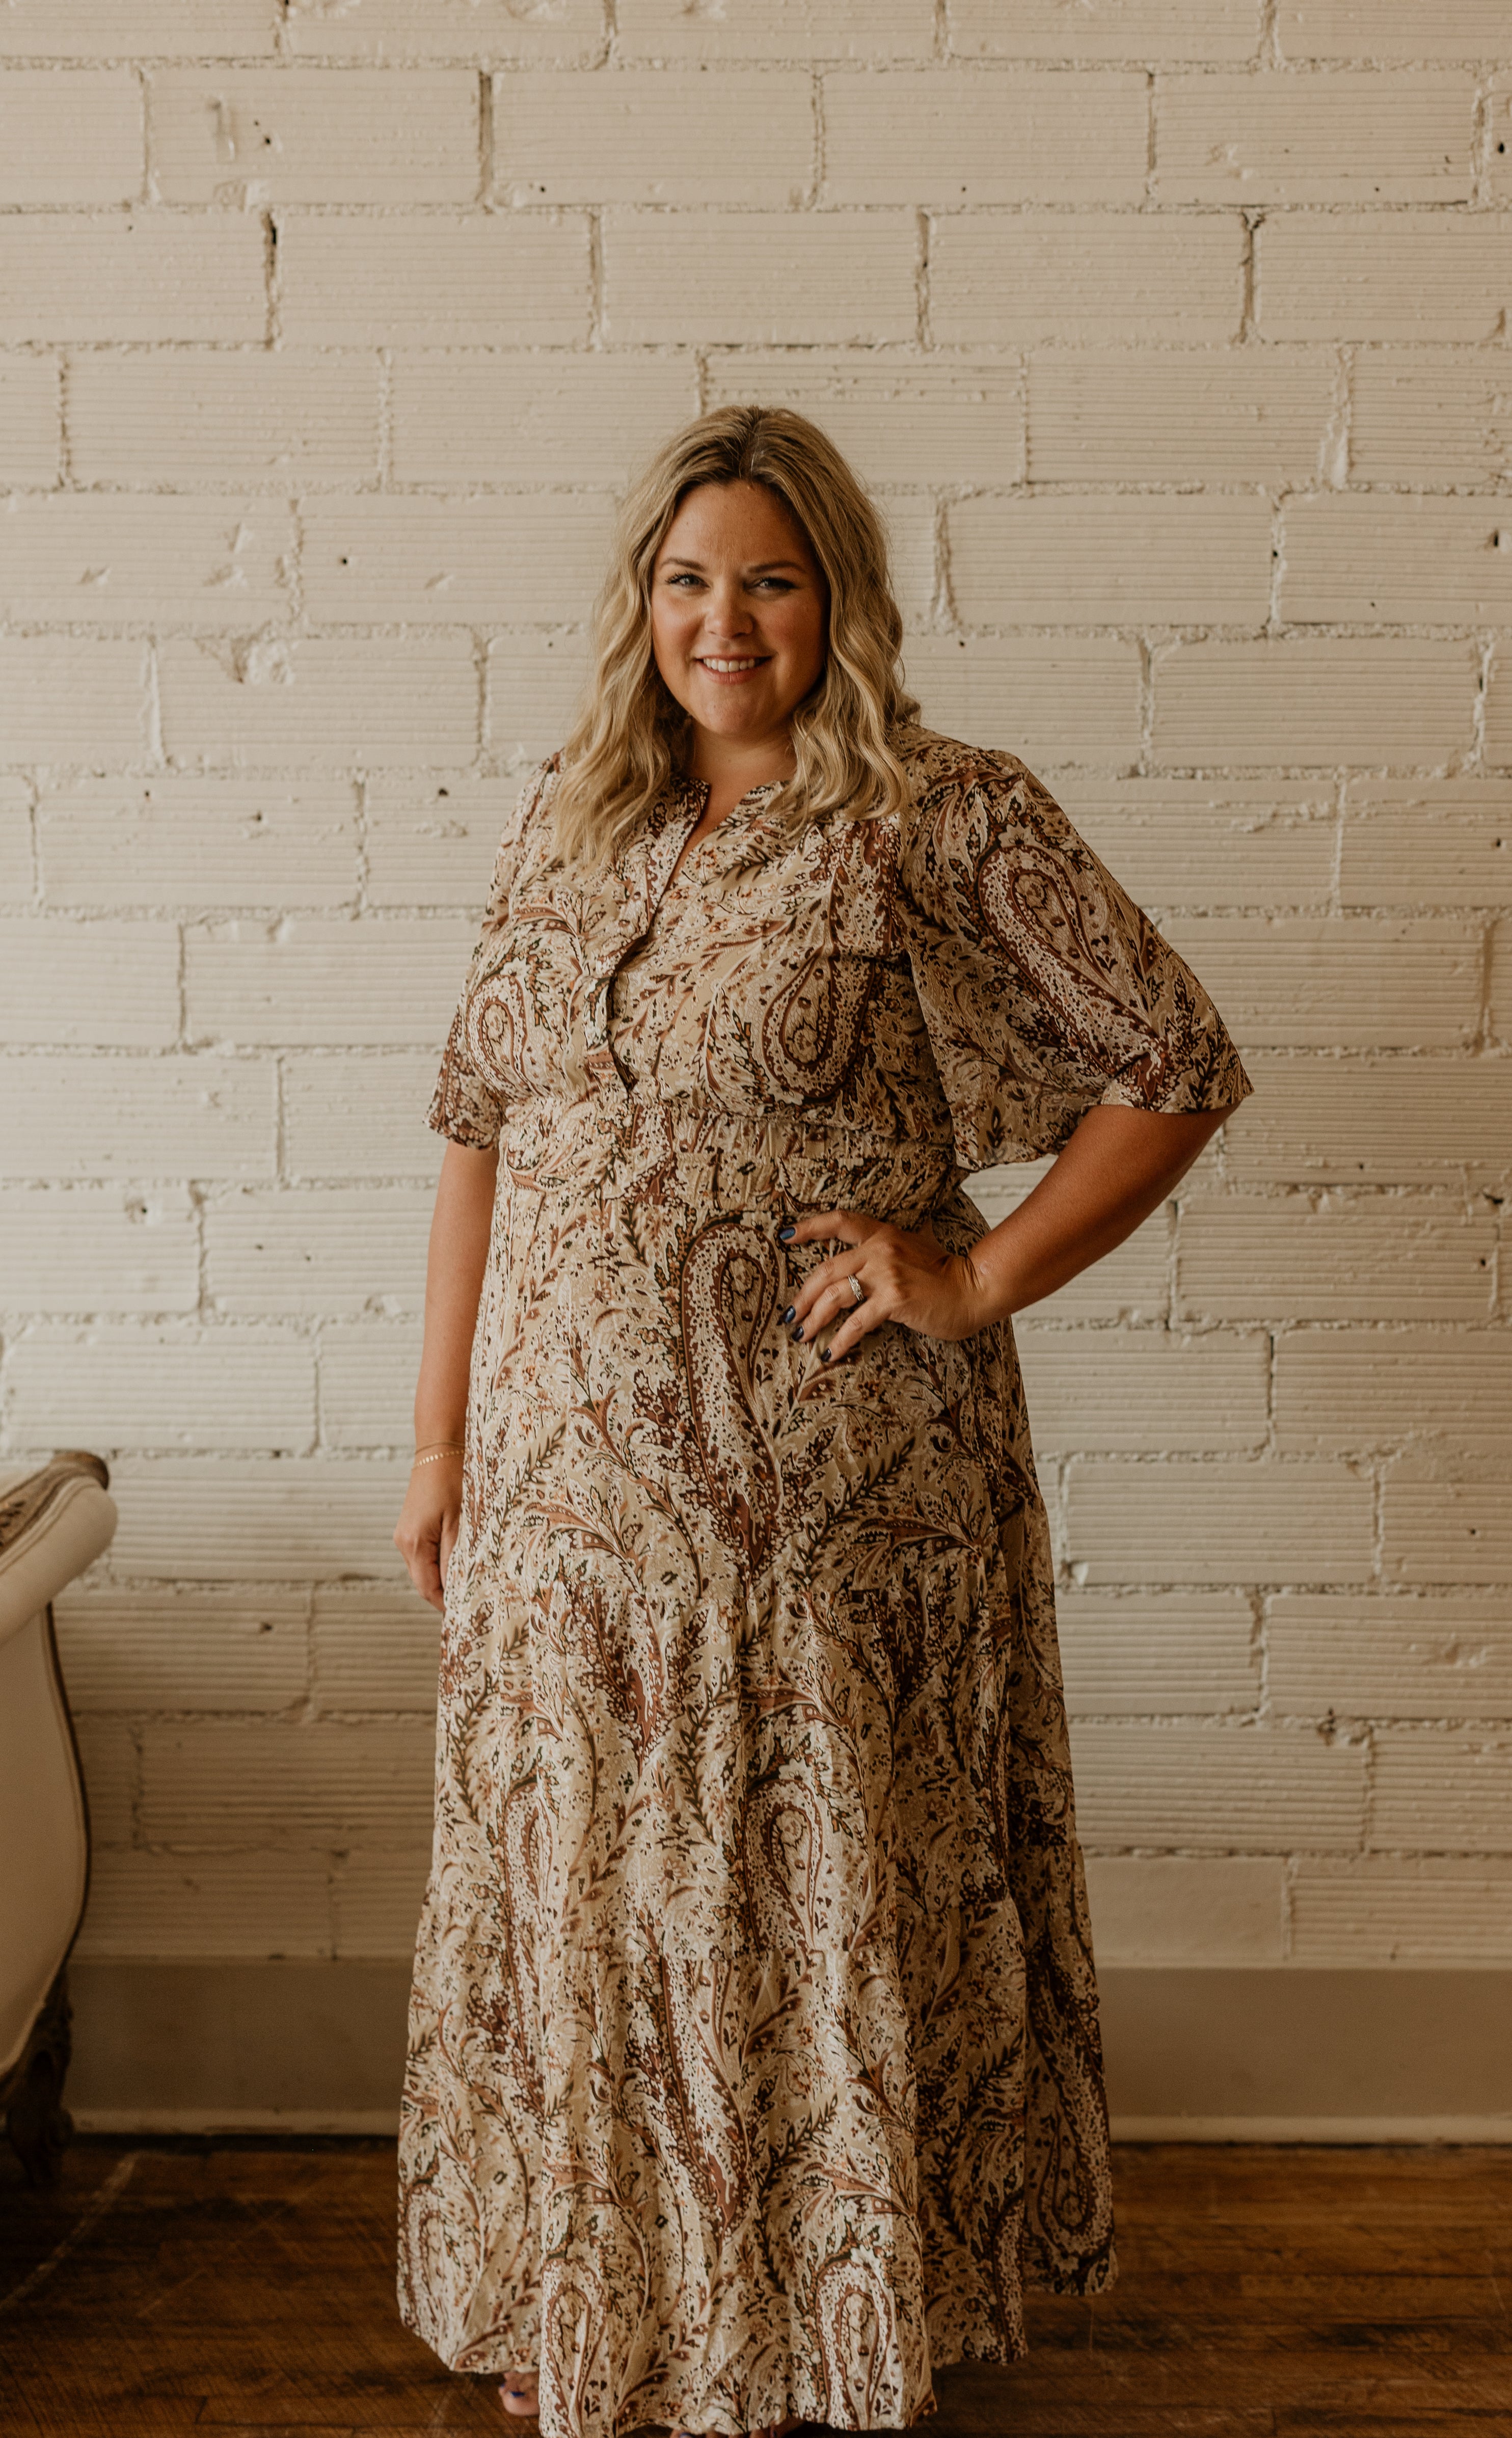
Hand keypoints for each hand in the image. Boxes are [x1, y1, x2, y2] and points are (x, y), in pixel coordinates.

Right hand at [393, 1453, 462, 1612]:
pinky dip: (441, 1561)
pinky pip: (425, 1555)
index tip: (469, 1613)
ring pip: (425, 1569)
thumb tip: (458, 1590)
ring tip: (471, 1579)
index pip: (429, 1589)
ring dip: (445, 1576)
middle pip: (425, 1582)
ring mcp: (405, 1535)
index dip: (447, 1605)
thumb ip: (457, 1557)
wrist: (440, 1448)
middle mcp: (404, 1542)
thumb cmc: (453, 1479)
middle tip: (475, 1600)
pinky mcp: (411, 1528)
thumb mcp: (461, 1521)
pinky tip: (460, 1558)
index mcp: (414, 1544)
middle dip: (447, 1593)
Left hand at [779, 1208, 998, 1362]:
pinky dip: (839, 1340)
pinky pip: (856, 1322)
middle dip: (803, 1295)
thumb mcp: (917, 1248)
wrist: (975, 1289)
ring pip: (834, 1295)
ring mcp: (886, 1273)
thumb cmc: (947, 1275)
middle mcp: (881, 1249)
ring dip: (813, 1318)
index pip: (840, 1222)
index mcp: (883, 1234)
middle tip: (791, 1314)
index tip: (784, 1235)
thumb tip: (878, 1256)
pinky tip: (829, 1353)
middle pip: (826, 1269)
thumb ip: (893, 1248)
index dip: (809, 1227)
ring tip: (802, 1335)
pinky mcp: (894, 1298)